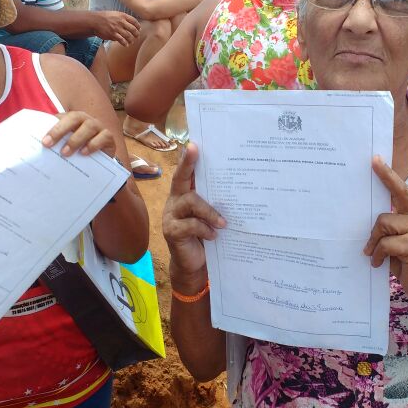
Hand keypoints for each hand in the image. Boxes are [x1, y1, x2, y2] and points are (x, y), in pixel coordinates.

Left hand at [42, 111, 116, 157]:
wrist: (101, 159)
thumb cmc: (80, 150)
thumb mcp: (66, 144)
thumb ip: (56, 142)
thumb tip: (38, 147)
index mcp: (74, 118)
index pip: (62, 118)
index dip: (53, 128)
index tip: (44, 142)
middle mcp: (86, 120)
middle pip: (75, 117)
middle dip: (60, 130)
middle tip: (49, 144)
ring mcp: (99, 127)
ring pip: (89, 127)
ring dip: (76, 139)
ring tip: (65, 153)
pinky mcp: (108, 137)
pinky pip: (104, 137)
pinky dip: (93, 144)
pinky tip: (84, 153)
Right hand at [93, 10, 139, 45]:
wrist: (95, 21)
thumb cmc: (105, 17)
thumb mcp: (115, 13)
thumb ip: (123, 18)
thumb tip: (131, 24)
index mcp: (122, 15)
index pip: (134, 21)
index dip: (138, 26)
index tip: (139, 29)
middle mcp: (121, 21)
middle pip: (133, 29)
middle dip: (136, 34)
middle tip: (137, 36)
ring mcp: (117, 28)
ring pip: (128, 36)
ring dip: (131, 40)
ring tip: (131, 42)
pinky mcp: (113, 34)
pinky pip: (122, 40)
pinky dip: (125, 43)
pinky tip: (126, 45)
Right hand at [163, 143, 224, 280]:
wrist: (194, 264)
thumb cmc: (205, 236)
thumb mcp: (210, 217)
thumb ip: (214, 202)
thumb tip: (235, 183)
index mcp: (184, 195)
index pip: (185, 173)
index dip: (188, 159)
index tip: (193, 144)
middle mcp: (175, 201)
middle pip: (179, 179)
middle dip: (187, 164)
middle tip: (194, 150)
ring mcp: (171, 216)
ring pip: (189, 202)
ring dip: (209, 211)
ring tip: (223, 222)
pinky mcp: (172, 232)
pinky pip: (189, 225)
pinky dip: (204, 229)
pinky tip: (214, 236)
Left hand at [364, 156, 407, 303]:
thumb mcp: (401, 240)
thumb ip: (392, 227)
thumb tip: (369, 218)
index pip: (402, 190)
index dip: (387, 175)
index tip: (374, 160)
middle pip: (385, 214)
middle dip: (374, 232)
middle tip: (369, 246)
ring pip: (384, 227)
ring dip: (375, 244)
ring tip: (377, 256)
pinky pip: (385, 244)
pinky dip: (378, 255)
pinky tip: (379, 263)